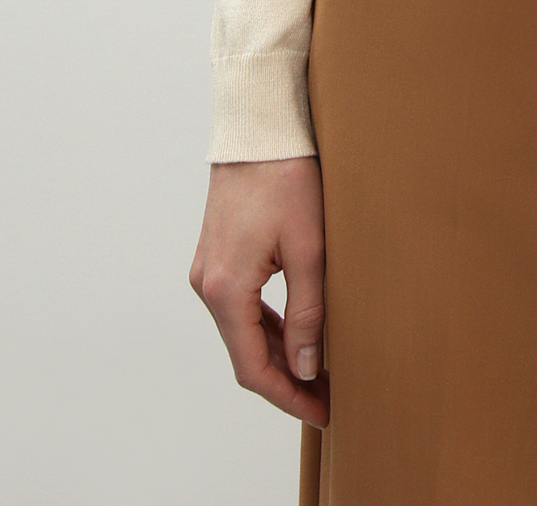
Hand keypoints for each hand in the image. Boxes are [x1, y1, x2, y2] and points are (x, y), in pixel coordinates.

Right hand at [190, 156, 330, 427]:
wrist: (259, 126)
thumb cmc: (285, 176)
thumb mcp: (309, 247)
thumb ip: (308, 312)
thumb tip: (308, 366)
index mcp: (225, 289)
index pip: (253, 368)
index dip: (288, 396)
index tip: (322, 411)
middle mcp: (207, 285)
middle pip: (245, 353)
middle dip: (287, 379)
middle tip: (328, 395)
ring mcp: (209, 270)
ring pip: (243, 331)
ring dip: (278, 354)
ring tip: (319, 369)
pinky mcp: (218, 255)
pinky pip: (240, 306)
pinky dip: (267, 326)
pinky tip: (297, 332)